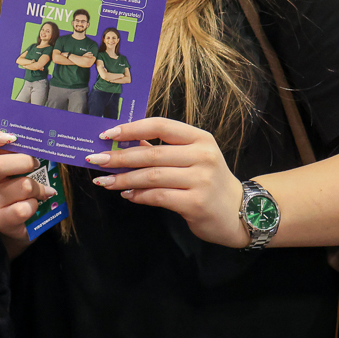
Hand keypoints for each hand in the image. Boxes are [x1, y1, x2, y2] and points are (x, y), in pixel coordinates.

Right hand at [0, 130, 54, 258]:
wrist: (18, 224)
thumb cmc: (19, 188)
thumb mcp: (18, 166)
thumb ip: (22, 150)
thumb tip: (42, 134)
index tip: (7, 137)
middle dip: (23, 162)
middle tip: (35, 164)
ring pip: (22, 186)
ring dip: (39, 188)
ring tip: (45, 191)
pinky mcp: (0, 220)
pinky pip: (23, 209)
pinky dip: (35, 205)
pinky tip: (35, 205)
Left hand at [84, 118, 247, 247]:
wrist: (242, 212)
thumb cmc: (209, 182)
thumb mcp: (191, 158)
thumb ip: (160, 150)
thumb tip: (122, 143)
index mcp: (200, 138)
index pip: (160, 125)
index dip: (131, 128)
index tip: (106, 134)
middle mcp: (203, 156)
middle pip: (152, 153)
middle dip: (118, 157)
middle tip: (96, 160)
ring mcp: (201, 180)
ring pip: (152, 176)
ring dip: (123, 179)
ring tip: (105, 181)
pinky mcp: (197, 203)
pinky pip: (158, 196)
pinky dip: (138, 195)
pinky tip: (127, 194)